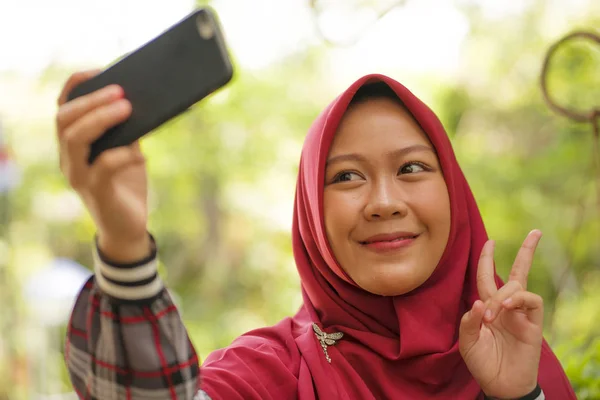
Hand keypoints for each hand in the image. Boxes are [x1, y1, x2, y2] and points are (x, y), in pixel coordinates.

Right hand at [56, 70, 149, 261]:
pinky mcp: (96, 193)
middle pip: (64, 119)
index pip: (63, 107)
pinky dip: (122, 155)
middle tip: (121, 91)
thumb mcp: (127, 151)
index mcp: (73, 144)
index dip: (76, 86)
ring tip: (127, 108)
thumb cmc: (126, 185)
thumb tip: (139, 100)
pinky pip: (102, 167)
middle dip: (92, 100)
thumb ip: (126, 130)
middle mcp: (69, 158)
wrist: (129, 228)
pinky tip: (140, 153)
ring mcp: (78, 176)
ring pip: (74, 138)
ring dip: (100, 119)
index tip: (98, 70)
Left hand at [459, 230, 543, 398]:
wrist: (500, 385)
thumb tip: (479, 301)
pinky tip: (506, 307)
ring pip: (518, 286)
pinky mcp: (533, 324)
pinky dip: (518, 298)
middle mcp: (506, 306)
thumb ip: (469, 320)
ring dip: (500, 296)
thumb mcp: (467, 341)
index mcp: (488, 307)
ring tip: (490, 315)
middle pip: (516, 273)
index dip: (487, 259)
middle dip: (526, 252)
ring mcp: (520, 314)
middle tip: (535, 233)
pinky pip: (532, 301)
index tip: (490, 241)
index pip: (487, 277)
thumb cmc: (483, 363)